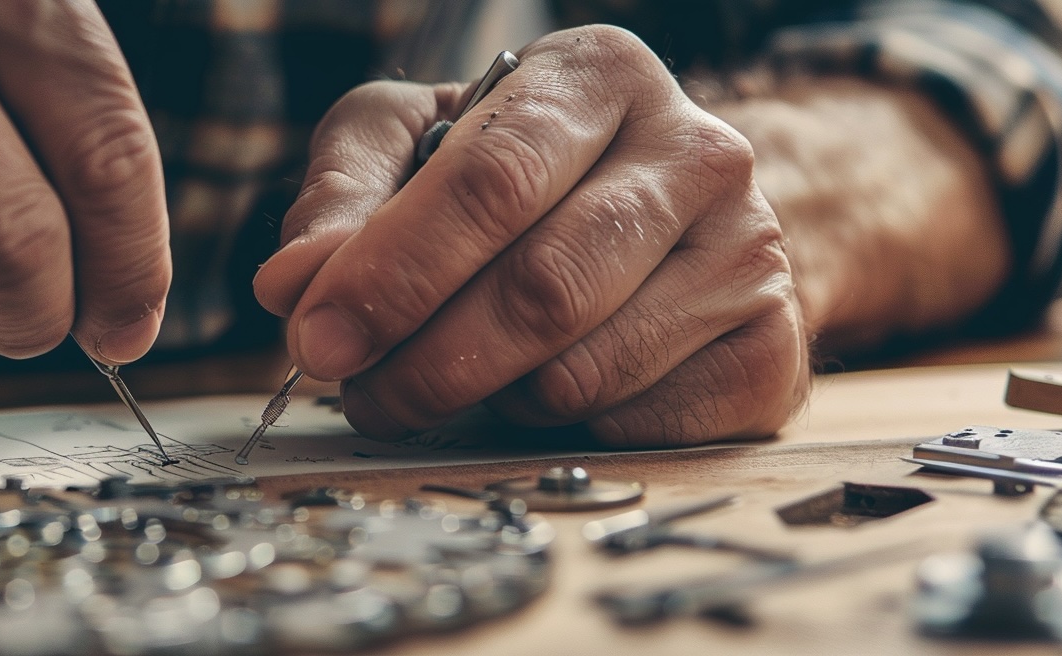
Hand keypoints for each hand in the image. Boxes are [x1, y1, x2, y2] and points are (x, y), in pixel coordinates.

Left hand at [253, 26, 809, 446]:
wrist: (681, 226)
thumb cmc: (525, 177)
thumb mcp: (417, 144)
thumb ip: (344, 196)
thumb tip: (291, 284)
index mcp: (599, 76)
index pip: (490, 180)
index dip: (392, 270)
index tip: (317, 335)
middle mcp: (696, 150)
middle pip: (541, 286)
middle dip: (425, 360)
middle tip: (362, 395)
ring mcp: (750, 253)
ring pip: (582, 369)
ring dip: (485, 401)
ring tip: (444, 385)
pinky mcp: (770, 351)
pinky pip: (636, 425)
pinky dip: (563, 430)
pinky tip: (540, 393)